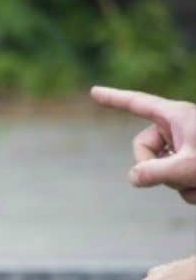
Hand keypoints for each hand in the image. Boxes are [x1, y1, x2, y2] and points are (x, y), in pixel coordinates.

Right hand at [90, 86, 195, 203]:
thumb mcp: (188, 168)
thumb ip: (154, 173)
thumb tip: (132, 177)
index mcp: (176, 116)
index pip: (136, 103)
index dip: (113, 98)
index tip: (93, 92)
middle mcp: (178, 128)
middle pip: (142, 147)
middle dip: (154, 168)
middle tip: (178, 177)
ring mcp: (184, 146)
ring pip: (158, 167)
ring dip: (175, 183)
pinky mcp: (191, 162)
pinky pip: (173, 177)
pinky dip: (186, 188)